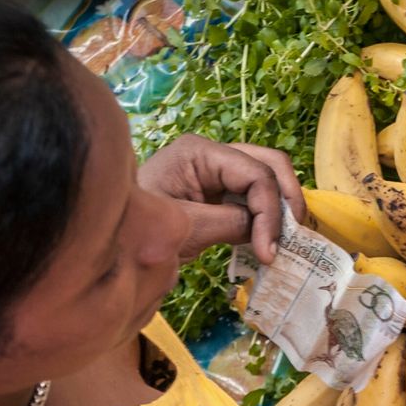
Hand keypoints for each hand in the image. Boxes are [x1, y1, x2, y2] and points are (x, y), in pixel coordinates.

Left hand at [137, 135, 305, 263]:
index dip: (270, 213)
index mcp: (200, 152)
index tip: (269, 252)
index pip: (255, 175)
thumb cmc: (136, 228)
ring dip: (282, 207)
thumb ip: (230, 223)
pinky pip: (255, 196)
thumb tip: (265, 232)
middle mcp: (213, 154)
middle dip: (287, 200)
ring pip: (269, 177)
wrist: (110, 240)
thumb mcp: (185, 228)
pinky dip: (269, 215)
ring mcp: (217, 170)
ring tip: (285, 240)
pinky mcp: (219, 191)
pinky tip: (270, 238)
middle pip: (271, 164)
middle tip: (294, 238)